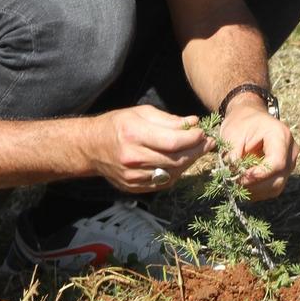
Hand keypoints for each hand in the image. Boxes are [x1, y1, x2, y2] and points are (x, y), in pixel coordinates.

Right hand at [82, 105, 211, 194]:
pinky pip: (163, 183)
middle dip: (196, 151)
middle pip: (174, 159)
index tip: (203, 133)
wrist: (91, 147)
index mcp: (134, 135)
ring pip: (171, 173)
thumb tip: (193, 123)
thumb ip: (169, 119)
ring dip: (189, 162)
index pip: (172, 142)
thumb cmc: (118, 125)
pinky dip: (176, 173)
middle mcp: (133, 158)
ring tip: (198, 151)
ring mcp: (133, 176)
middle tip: (208, 143)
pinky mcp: (133, 187)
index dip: (192, 139)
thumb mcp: (141, 113)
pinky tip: (182, 162)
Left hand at [219, 101, 297, 201]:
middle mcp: (290, 150)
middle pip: (277, 179)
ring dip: (255, 190)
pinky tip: (244, 182)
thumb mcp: (232, 134)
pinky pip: (273, 188)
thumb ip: (233, 155)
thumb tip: (232, 176)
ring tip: (237, 182)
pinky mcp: (284, 172)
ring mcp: (290, 162)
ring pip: (275, 187)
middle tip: (234, 182)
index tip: (239, 178)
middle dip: (254, 185)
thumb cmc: (241, 123)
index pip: (277, 163)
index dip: (258, 175)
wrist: (249, 117)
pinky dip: (257, 190)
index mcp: (281, 135)